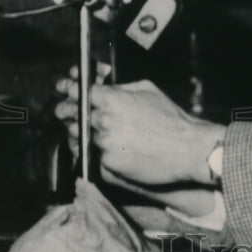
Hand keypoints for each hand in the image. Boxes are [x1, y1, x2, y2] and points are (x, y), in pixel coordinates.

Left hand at [54, 71, 224, 188]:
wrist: (187, 150)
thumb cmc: (171, 119)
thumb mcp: (147, 90)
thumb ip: (119, 87)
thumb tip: (102, 86)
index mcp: (111, 100)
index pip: (76, 90)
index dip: (68, 88)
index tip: (65, 88)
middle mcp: (102, 121)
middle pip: (68, 113)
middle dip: (66, 109)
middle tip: (68, 110)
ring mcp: (102, 145)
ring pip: (75, 135)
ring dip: (78, 131)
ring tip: (90, 129)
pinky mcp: (105, 166)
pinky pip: (88, 155)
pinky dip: (91, 150)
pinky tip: (101, 146)